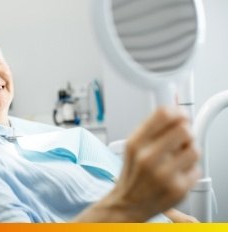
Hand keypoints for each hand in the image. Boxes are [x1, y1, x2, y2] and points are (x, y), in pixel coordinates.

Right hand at [73, 107, 199, 221]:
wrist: (128, 203)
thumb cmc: (133, 174)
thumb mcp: (133, 146)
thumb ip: (152, 128)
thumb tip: (175, 110)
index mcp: (136, 143)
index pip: (164, 114)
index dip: (177, 112)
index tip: (180, 116)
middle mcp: (148, 158)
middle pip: (184, 129)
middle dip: (185, 132)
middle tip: (180, 139)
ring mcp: (164, 174)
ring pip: (194, 149)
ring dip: (189, 151)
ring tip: (179, 157)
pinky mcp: (178, 189)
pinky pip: (197, 169)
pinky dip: (190, 170)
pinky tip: (177, 173)